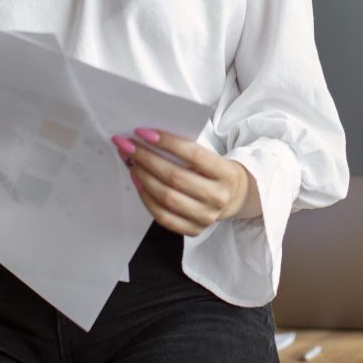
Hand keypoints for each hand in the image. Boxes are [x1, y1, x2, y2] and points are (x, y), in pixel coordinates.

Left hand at [114, 129, 260, 235]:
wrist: (234, 196)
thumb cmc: (216, 170)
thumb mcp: (213, 156)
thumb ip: (188, 150)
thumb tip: (149, 140)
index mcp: (226, 173)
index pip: (193, 154)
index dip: (167, 142)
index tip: (143, 132)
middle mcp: (217, 196)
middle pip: (174, 177)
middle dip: (146, 159)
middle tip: (128, 146)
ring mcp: (206, 216)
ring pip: (166, 197)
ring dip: (142, 177)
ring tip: (130, 162)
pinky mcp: (193, 229)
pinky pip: (163, 217)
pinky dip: (146, 198)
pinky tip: (138, 183)